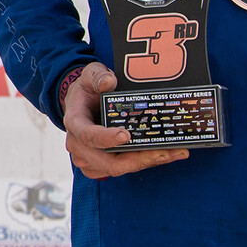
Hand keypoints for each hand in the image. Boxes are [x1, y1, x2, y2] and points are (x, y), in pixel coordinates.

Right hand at [60, 64, 189, 178]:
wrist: (82, 103)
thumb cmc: (87, 91)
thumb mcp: (90, 75)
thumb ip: (98, 76)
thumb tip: (108, 81)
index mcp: (75, 122)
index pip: (87, 135)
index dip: (106, 138)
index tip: (126, 135)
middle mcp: (78, 145)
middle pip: (107, 163)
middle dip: (138, 159)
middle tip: (163, 150)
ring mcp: (88, 159)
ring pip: (117, 170)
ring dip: (145, 163)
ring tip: (171, 153)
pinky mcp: (98, 166)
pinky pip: (121, 171)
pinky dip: (143, 165)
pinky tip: (162, 156)